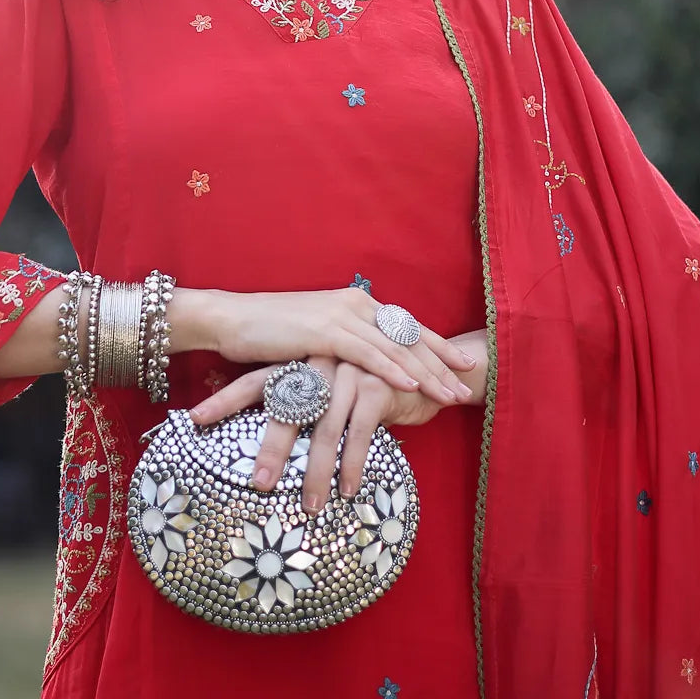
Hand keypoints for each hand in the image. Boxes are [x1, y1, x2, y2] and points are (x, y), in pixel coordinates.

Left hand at [190, 356, 438, 513]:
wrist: (427, 367)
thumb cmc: (370, 386)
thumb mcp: (332, 389)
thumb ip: (302, 403)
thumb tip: (261, 439)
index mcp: (302, 361)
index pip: (256, 380)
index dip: (225, 399)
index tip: (193, 419)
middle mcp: (320, 362)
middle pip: (287, 408)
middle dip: (272, 449)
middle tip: (257, 483)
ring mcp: (349, 371)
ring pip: (323, 428)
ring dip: (317, 472)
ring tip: (310, 506)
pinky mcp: (377, 386)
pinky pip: (358, 432)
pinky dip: (352, 464)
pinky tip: (347, 490)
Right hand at [204, 287, 477, 406]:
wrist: (232, 319)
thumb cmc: (269, 334)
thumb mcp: (315, 338)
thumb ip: (342, 347)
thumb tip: (360, 369)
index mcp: (356, 303)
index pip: (405, 327)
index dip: (436, 347)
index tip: (461, 365)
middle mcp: (356, 304)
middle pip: (409, 338)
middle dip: (441, 364)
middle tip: (467, 385)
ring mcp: (342, 316)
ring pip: (396, 348)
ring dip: (427, 374)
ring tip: (450, 395)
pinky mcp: (326, 331)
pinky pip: (368, 354)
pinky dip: (393, 370)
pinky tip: (413, 386)